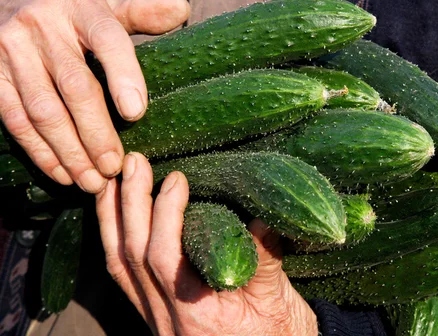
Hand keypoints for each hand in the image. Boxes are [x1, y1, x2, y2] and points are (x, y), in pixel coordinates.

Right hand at [0, 0, 189, 192]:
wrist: (6, 2)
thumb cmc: (70, 13)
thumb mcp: (104, 7)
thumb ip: (143, 13)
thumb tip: (182, 9)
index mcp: (79, 5)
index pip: (107, 38)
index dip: (123, 74)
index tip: (137, 113)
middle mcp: (42, 25)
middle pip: (74, 85)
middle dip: (96, 131)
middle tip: (115, 166)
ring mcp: (11, 50)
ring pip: (43, 109)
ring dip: (69, 151)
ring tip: (93, 181)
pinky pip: (16, 119)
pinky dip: (40, 151)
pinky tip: (62, 173)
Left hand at [96, 152, 317, 335]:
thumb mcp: (279, 302)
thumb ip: (265, 260)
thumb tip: (262, 216)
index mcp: (199, 315)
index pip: (165, 258)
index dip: (165, 213)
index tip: (175, 179)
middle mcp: (168, 320)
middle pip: (131, 257)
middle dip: (128, 204)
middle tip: (132, 163)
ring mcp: (157, 320)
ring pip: (119, 267)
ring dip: (112, 220)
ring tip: (112, 180)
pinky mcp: (155, 316)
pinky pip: (124, 278)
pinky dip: (116, 242)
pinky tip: (118, 218)